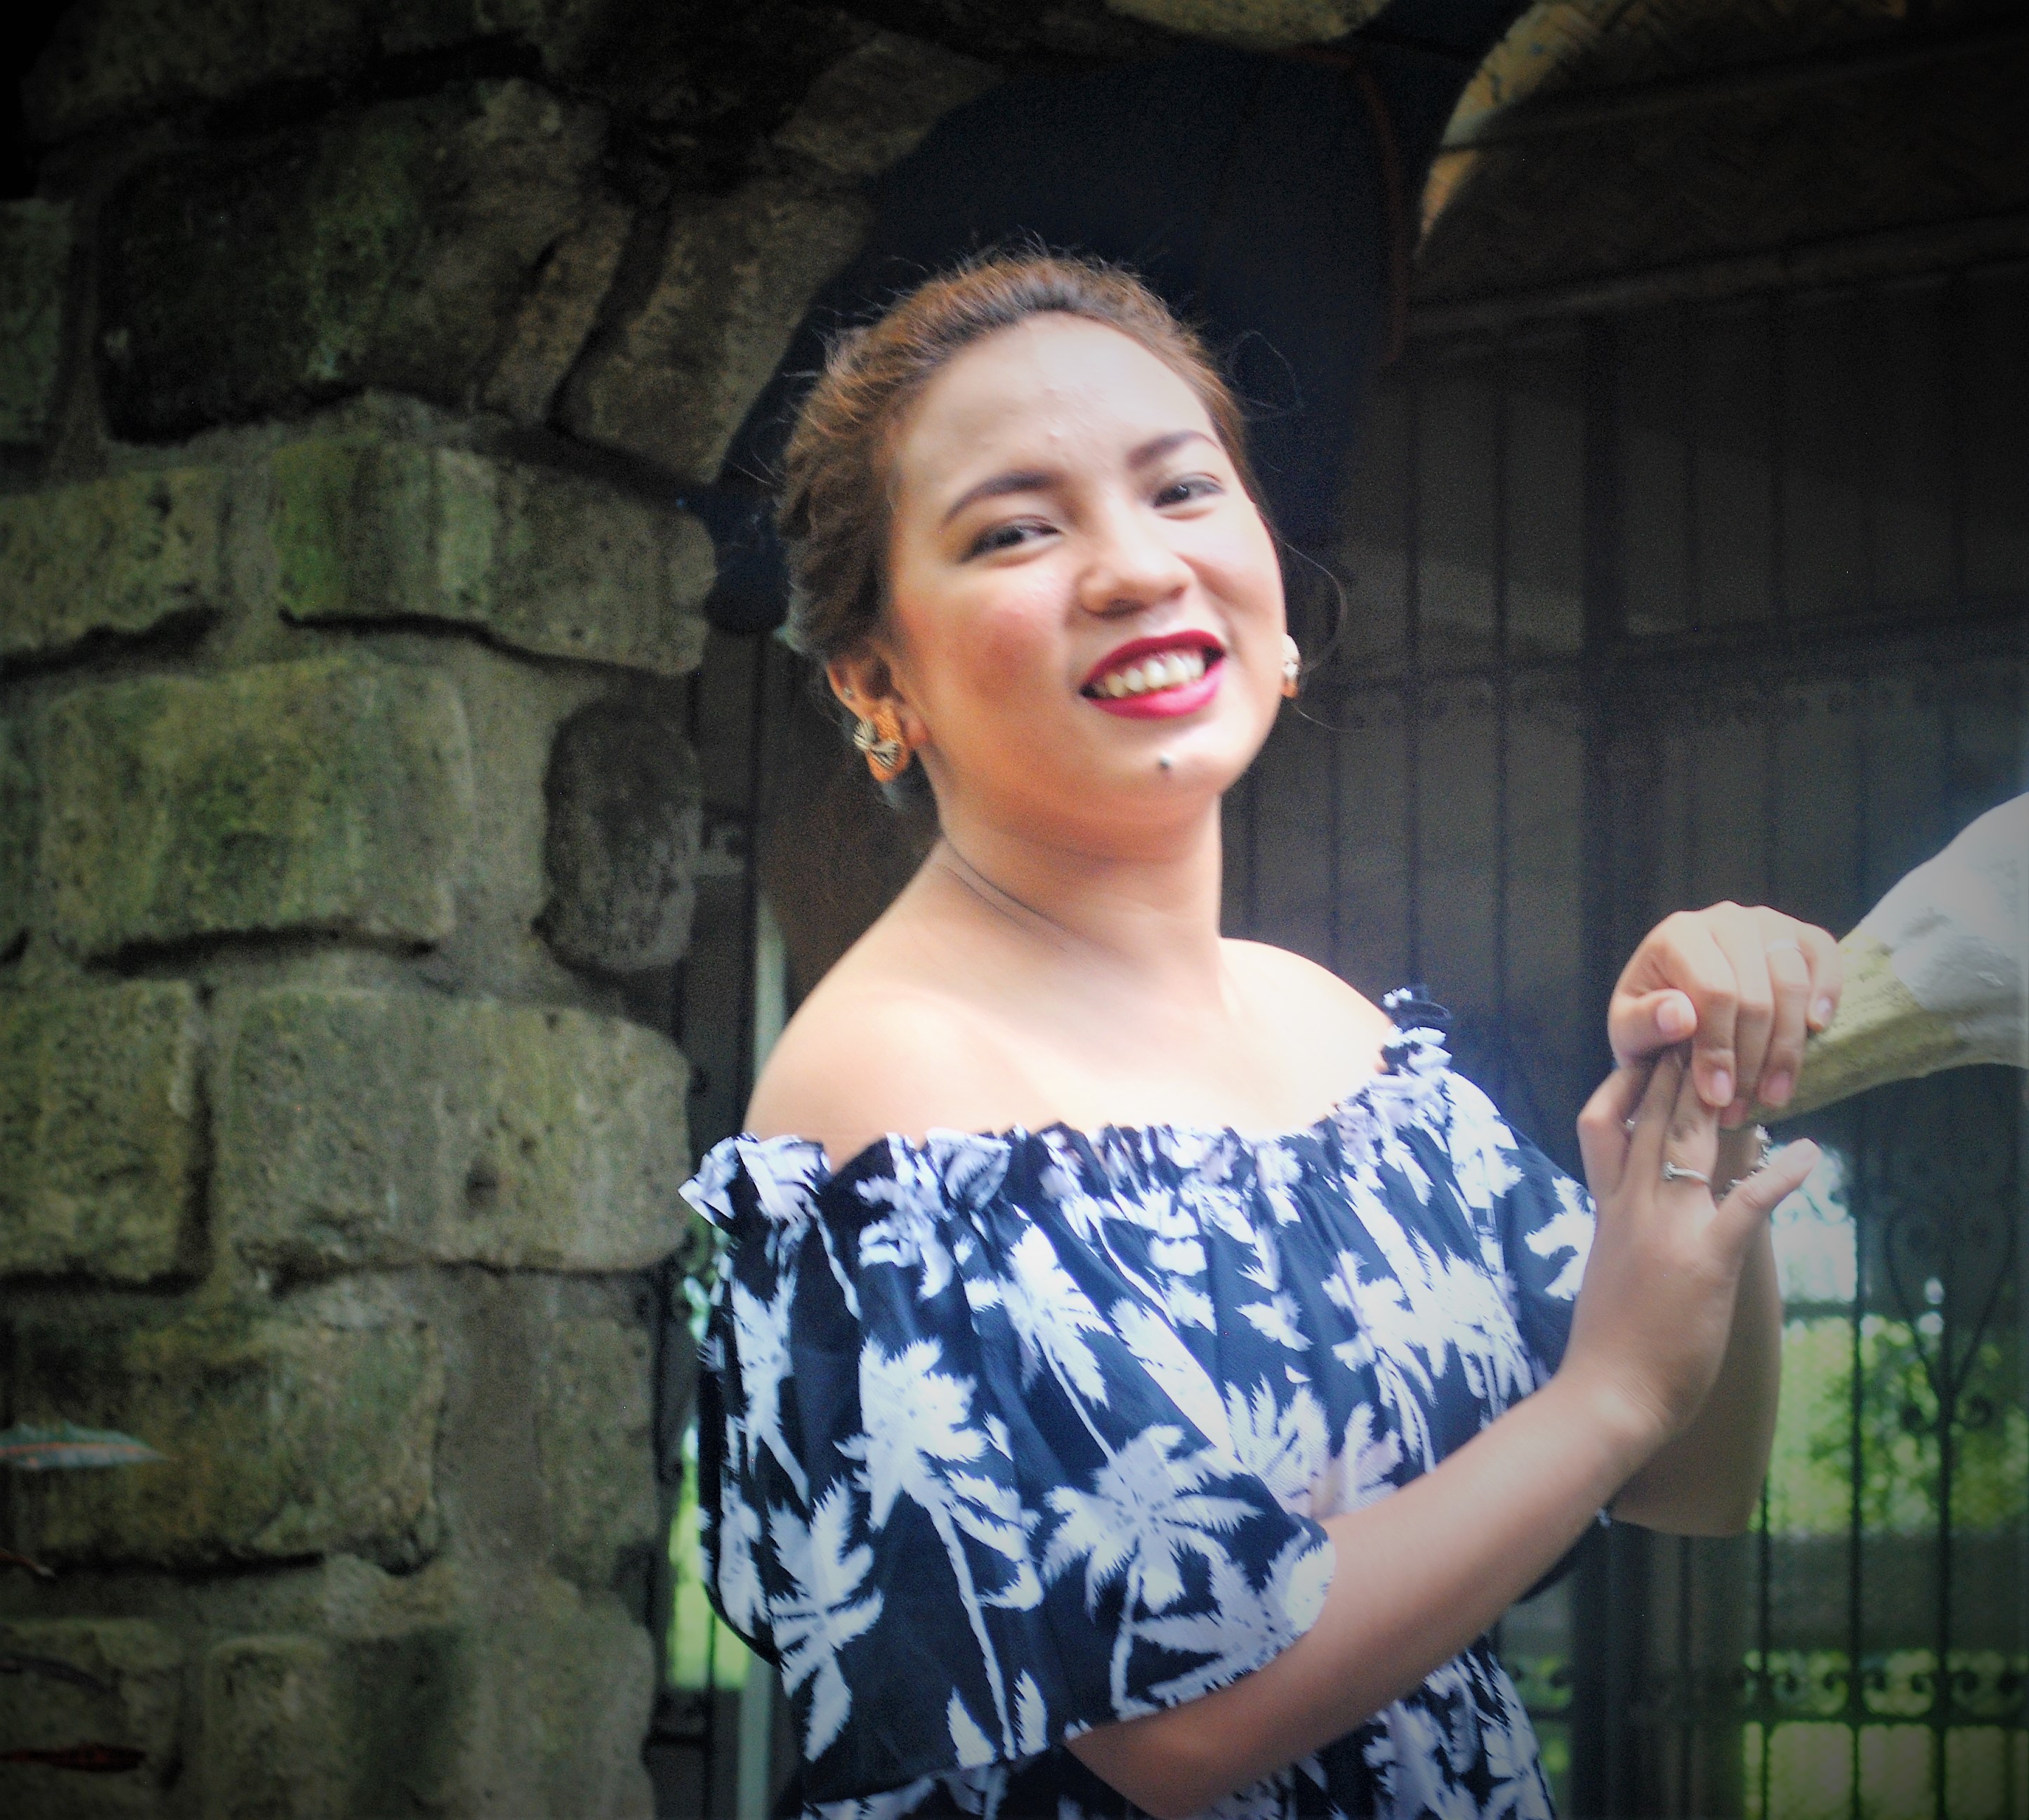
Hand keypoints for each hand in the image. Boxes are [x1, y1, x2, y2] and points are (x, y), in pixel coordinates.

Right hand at [1564, 1051, 1817, 1451]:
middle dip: (1674, 1064)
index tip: (1646, 1049)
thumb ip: (1623, 1229)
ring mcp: (1667, 1228)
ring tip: (1748, 1057)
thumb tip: (1640, 1206)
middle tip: (1697, 1018)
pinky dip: (1781, 1173)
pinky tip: (1811, 1152)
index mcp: (1607, 1208)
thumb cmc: (1608, 1343)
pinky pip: (1747, 1202)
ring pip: (1689, 1141)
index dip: (1627, 1082)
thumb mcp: (1608, 1268)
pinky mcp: (1706, 1258)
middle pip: (1650, 1117)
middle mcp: (1632, 1206)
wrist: (1606, 1393)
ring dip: (1719, 1096)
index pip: (1605, 1126)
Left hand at [1608, 903, 1842, 1123]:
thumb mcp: (1629, 1029)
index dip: (1718, 1048)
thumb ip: (1644, 1023)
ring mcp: (1767, 924)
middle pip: (1756, 996)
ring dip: (1786, 1050)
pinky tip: (1817, 1031)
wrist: (1680, 1005)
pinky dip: (1827, 993)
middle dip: (1750, 1061)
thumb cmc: (1652, 1019)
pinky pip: (1825, 958)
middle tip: (1739, 1108)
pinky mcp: (1801, 934)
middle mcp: (1726, 920)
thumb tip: (1681, 1016)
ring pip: (1792, 986)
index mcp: (1678, 935)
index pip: (1713, 992)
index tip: (1716, 1094)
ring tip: (1771, 1096)